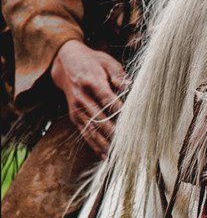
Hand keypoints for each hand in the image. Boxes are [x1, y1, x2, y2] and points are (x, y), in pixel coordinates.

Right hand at [51, 39, 128, 157]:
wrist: (64, 62)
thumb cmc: (92, 61)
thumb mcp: (106, 61)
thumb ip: (118, 74)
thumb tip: (127, 87)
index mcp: (92, 81)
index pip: (108, 100)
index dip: (120, 113)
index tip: (132, 124)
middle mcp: (82, 98)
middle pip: (100, 119)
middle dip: (114, 133)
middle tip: (129, 145)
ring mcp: (77, 109)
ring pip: (92, 130)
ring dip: (105, 144)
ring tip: (118, 156)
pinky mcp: (74, 117)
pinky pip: (85, 134)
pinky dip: (95, 146)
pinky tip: (105, 156)